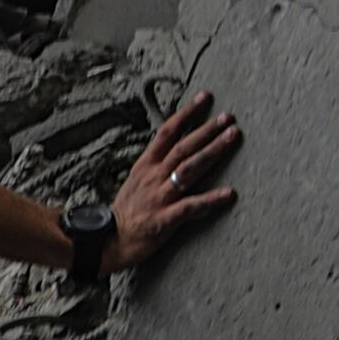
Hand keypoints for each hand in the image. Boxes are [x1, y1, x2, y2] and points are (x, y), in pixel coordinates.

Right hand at [105, 93, 241, 272]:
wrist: (106, 241)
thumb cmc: (126, 211)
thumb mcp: (137, 179)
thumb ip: (156, 162)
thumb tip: (177, 144)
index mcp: (146, 165)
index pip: (167, 132)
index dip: (186, 114)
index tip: (205, 97)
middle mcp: (154, 177)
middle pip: (183, 147)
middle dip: (207, 130)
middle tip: (228, 117)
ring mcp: (160, 197)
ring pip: (189, 169)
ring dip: (212, 151)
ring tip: (232, 137)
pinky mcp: (165, 219)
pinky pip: (191, 207)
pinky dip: (210, 199)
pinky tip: (229, 193)